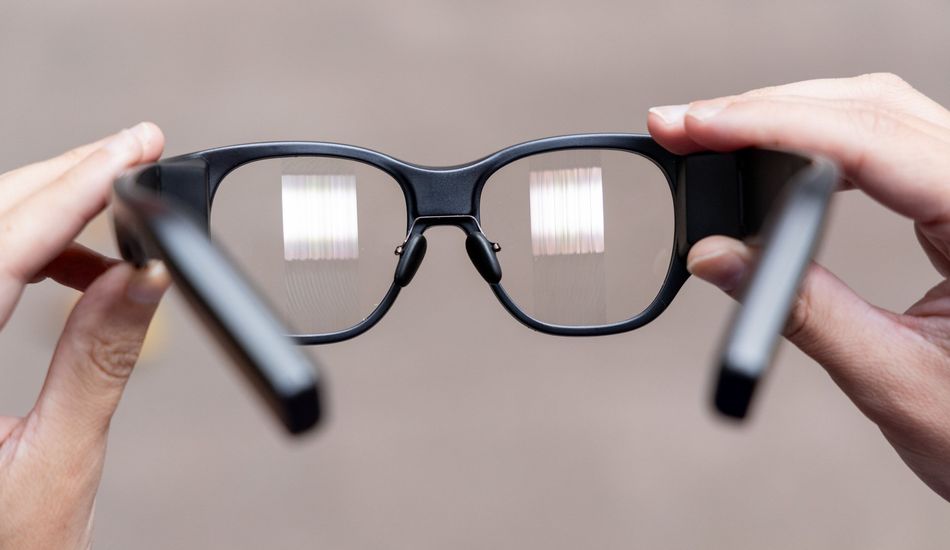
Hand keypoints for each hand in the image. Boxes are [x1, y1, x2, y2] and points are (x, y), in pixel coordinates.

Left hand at [0, 123, 169, 548]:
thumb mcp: (56, 466)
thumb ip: (97, 362)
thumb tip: (142, 278)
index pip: (1, 248)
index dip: (73, 192)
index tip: (130, 153)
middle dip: (59, 178)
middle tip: (132, 152)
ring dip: (45, 215)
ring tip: (121, 219)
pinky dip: (28, 256)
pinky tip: (79, 271)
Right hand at [648, 73, 949, 500]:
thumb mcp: (896, 379)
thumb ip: (804, 312)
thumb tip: (716, 259)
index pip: (870, 141)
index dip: (772, 124)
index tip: (697, 127)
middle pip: (872, 107)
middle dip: (768, 107)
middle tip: (684, 125)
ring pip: (878, 112)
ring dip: (788, 114)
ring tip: (713, 133)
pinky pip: (886, 140)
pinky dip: (819, 135)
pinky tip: (775, 146)